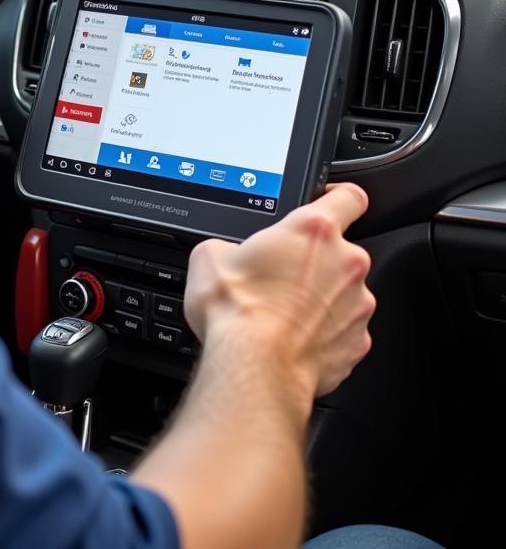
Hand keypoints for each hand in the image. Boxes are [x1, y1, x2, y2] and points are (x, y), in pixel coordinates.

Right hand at [184, 183, 375, 400]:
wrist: (253, 368)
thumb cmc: (236, 311)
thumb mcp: (208, 257)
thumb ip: (228, 245)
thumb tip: (226, 254)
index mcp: (314, 231)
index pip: (348, 196)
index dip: (338, 197)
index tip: (328, 204)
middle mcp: (345, 264)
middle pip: (340, 251)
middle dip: (314, 262)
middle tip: (280, 277)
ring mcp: (357, 306)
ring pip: (343, 293)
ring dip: (320, 299)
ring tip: (282, 315)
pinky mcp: (357, 344)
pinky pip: (343, 331)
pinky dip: (323, 334)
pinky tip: (293, 340)